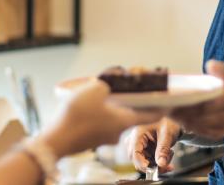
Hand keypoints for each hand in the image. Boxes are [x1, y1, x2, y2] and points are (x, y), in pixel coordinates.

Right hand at [42, 80, 163, 157]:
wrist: (55, 141)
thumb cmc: (77, 116)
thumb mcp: (95, 89)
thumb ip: (108, 82)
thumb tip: (111, 82)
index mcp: (124, 120)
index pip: (151, 115)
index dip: (160, 106)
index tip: (168, 99)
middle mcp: (117, 132)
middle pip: (131, 113)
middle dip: (130, 99)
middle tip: (127, 86)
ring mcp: (103, 137)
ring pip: (113, 117)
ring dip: (112, 105)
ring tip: (102, 91)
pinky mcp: (90, 138)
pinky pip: (100, 122)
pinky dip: (99, 112)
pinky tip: (88, 104)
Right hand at [128, 118, 181, 172]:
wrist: (174, 120)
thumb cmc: (169, 122)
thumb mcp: (167, 135)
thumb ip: (163, 149)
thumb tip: (161, 164)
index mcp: (138, 134)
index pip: (135, 153)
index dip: (142, 163)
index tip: (152, 170)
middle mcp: (136, 140)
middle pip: (137, 159)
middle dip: (152, 165)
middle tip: (166, 166)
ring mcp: (139, 145)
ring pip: (143, 162)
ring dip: (156, 164)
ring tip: (168, 158)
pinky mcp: (144, 150)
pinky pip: (148, 161)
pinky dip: (158, 163)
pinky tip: (167, 158)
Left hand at [170, 60, 223, 139]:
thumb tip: (210, 64)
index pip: (206, 103)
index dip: (187, 100)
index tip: (172, 94)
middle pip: (197, 116)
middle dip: (178, 109)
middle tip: (161, 101)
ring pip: (196, 125)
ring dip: (179, 118)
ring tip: (164, 107)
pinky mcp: (220, 134)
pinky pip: (200, 131)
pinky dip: (187, 124)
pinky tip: (176, 116)